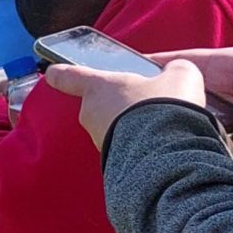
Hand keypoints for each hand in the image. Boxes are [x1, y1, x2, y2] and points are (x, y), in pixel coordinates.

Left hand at [43, 57, 207, 149]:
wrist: (168, 156)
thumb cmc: (166, 107)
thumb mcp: (181, 76)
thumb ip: (174, 69)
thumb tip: (176, 72)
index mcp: (98, 86)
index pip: (67, 75)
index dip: (61, 72)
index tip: (52, 72)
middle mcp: (91, 113)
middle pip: (99, 104)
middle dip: (120, 103)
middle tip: (148, 102)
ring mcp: (100, 140)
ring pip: (113, 127)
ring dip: (132, 126)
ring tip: (163, 127)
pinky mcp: (112, 163)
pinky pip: (125, 148)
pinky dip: (140, 146)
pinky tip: (163, 145)